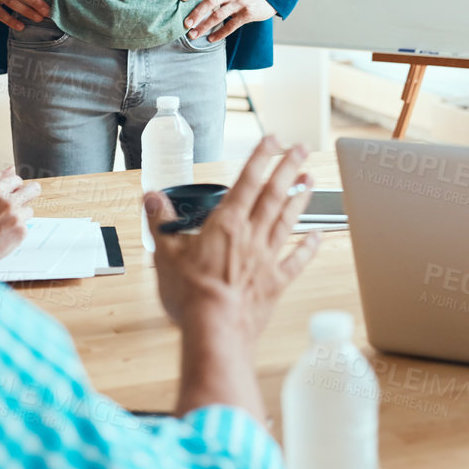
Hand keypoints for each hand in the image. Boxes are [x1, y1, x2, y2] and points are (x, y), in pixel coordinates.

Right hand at [0, 167, 39, 265]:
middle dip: (29, 193)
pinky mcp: (22, 230)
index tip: (11, 192)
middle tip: (22, 200)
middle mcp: (8, 201)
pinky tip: (4, 233)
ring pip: (29, 210)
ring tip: (3, 224)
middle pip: (34, 189)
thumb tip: (11, 169)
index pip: (17, 180)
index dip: (14, 187)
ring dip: (20, 215)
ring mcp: (17, 216)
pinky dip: (17, 229)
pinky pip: (26, 225)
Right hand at [146, 136, 320, 338]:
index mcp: (227, 225)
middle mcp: (252, 236)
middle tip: (300, 149)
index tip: (272, 139)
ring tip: (310, 179)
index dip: (260, 157)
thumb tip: (150, 198)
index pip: (247, 181)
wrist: (214, 330)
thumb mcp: (165, 253)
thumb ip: (160, 222)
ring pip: (288, 220)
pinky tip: (317, 236)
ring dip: (300, 198)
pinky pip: (296, 260)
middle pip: (274, 194)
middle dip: (288, 168)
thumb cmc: (190, 295)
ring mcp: (267, 259)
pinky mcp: (275, 282)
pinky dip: (309, 247)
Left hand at [180, 0, 274, 41]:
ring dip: (204, 26)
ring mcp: (240, 3)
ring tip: (193, 35)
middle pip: (210, 2)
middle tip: (186, 24)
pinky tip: (211, 39)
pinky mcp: (247, 14)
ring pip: (218, 16)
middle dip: (196, 14)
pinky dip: (220, 34)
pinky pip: (231, 26)